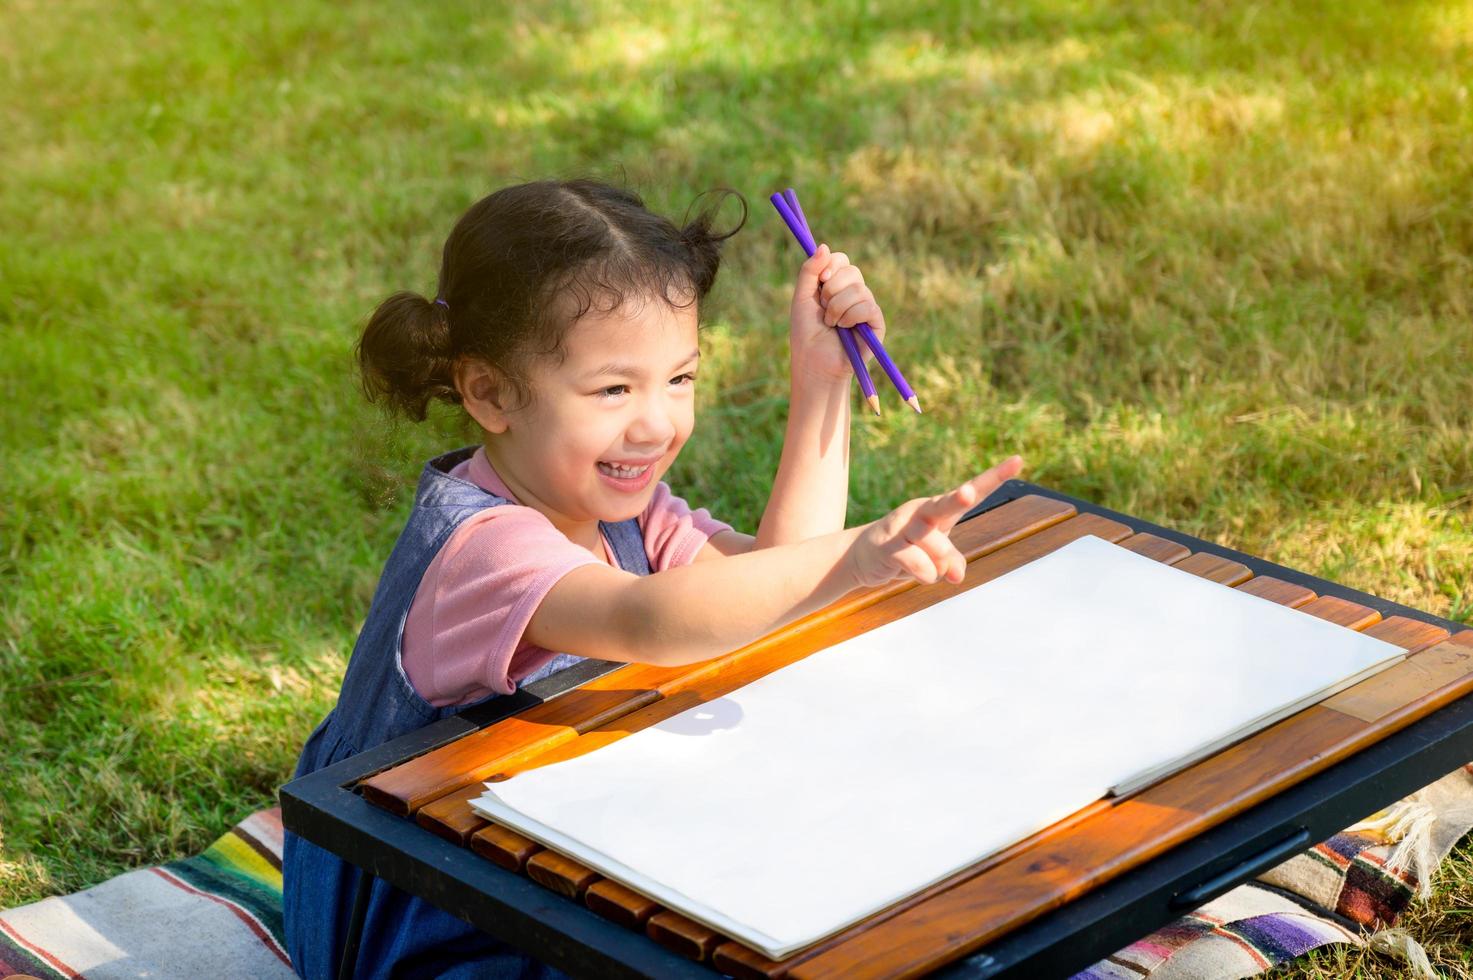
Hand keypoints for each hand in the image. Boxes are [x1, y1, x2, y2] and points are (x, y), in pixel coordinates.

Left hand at [788, 244, 887, 383]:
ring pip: (859, 289)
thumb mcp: (802, 298)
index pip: (842, 260)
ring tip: (831, 324)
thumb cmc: (806, 334)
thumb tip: (825, 245)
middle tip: (823, 309)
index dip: (831, 265)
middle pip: (852, 271)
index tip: (820, 281)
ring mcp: (866, 307)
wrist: (814, 362)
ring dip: (838, 307)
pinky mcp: (876, 323)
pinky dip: (851, 316)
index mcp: (836, 285)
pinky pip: (868, 306)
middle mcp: (854, 293)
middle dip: (831, 290)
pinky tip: (844, 329)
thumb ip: (809, 271)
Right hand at [845, 456, 1024, 587]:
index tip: (1019, 460)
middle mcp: (923, 510)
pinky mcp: (889, 543)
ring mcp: (904, 525)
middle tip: (967, 494)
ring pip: (936, 547)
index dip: (995, 476)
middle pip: (946, 504)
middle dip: (958, 499)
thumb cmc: (908, 551)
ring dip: (938, 567)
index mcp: (941, 509)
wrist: (863, 557)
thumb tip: (954, 575)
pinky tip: (912, 572)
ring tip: (926, 568)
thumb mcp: (937, 557)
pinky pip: (920, 566)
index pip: (972, 491)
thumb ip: (953, 562)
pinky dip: (924, 575)